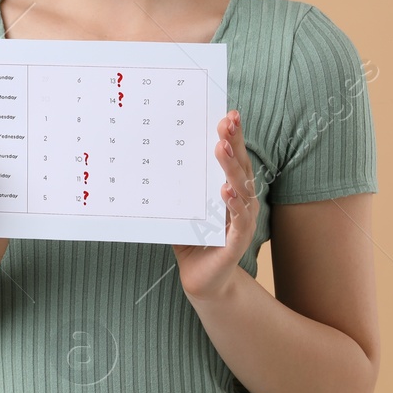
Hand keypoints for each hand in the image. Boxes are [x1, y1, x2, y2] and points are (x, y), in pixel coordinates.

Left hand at [173, 109, 256, 302]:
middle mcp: (241, 202)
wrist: (201, 279)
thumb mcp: (181, 208)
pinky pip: (239, 220)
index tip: (229, 114)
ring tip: (222, 149)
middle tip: (227, 122)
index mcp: (230, 189)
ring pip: (242, 190)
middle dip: (235, 143)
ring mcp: (242, 221)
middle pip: (241, 168)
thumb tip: (150, 157)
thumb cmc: (192, 239)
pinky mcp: (237, 241)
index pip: (234, 158)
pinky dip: (234, 205)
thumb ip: (175, 187)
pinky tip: (226, 192)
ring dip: (232, 168)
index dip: (234, 136)